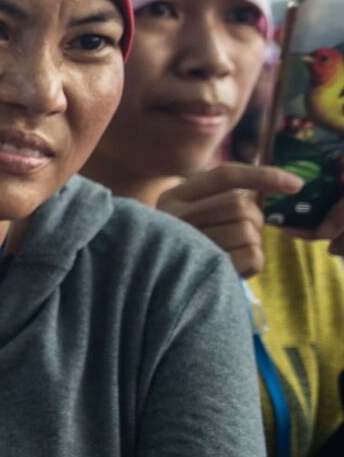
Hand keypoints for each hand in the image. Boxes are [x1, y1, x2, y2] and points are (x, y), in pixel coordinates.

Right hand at [156, 164, 303, 278]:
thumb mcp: (195, 212)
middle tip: (244, 232)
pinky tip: (237, 267)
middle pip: (239, 204)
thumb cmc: (191, 244)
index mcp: (173, 197)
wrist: (161, 281)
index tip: (295, 184)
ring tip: (235, 250)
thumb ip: (223, 195)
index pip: (225, 176)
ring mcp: (189, 246)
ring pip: (247, 231)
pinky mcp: (206, 271)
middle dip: (254, 218)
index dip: (263, 175)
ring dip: (252, 242)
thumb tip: (284, 184)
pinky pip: (252, 256)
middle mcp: (174, 217)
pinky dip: (253, 262)